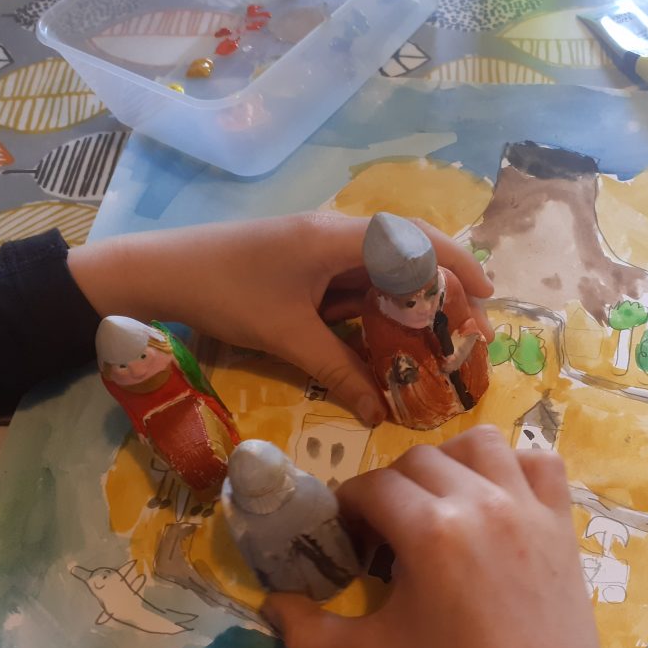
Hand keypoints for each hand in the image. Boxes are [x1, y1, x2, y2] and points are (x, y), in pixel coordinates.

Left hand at [68, 212, 493, 425]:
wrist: (158, 273)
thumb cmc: (225, 293)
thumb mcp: (288, 337)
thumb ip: (338, 371)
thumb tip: (381, 413)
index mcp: (336, 237)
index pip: (415, 241)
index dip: (457, 264)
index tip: (489, 295)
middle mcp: (335, 233)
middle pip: (406, 250)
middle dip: (442, 284)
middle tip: (470, 323)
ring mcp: (320, 246)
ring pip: (381, 266)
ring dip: (410, 294)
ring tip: (440, 332)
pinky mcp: (306, 261)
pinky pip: (355, 279)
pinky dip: (378, 303)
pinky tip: (390, 331)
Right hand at [261, 427, 645, 647]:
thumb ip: (309, 631)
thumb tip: (270, 605)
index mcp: (431, 531)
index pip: (372, 486)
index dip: (348, 505)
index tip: (347, 534)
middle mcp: (481, 502)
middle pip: (419, 460)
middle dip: (391, 486)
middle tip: (386, 530)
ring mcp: (528, 506)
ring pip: (480, 443)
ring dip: (450, 460)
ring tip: (441, 499)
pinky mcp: (562, 520)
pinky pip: (541, 462)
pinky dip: (516, 466)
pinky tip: (499, 496)